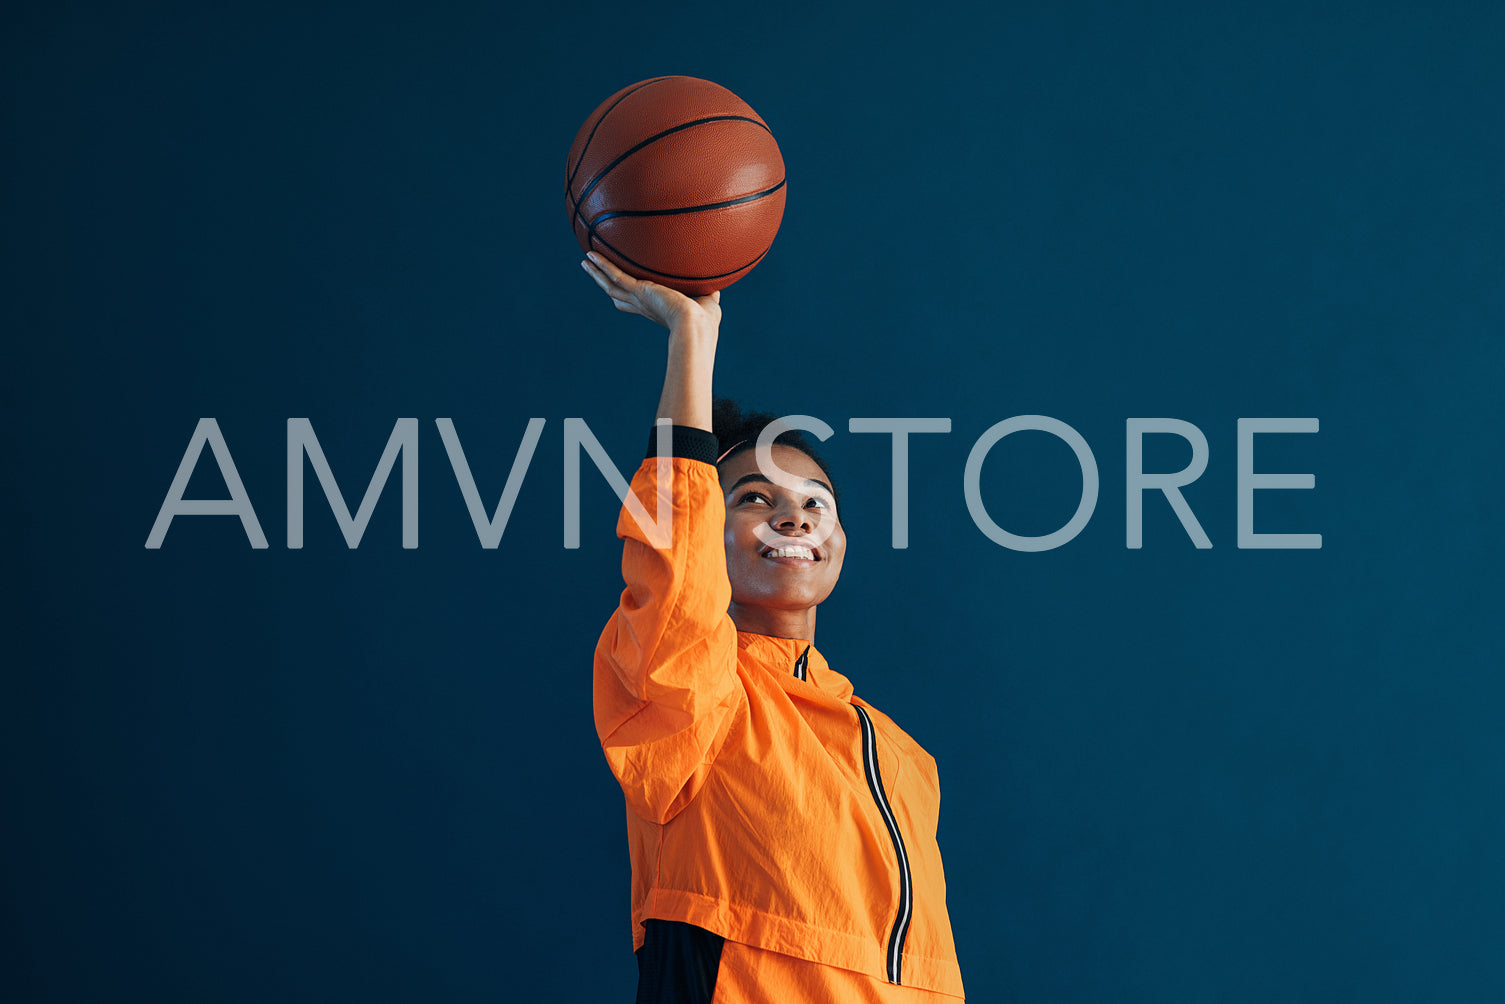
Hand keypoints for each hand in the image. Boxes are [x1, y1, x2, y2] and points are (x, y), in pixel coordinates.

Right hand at [580, 252, 721, 333]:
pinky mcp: (638, 291)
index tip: (621, 290)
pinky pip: (615, 275)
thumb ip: (708, 294)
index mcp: (656, 309)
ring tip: (585, 261)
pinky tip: (590, 255)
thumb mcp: (707, 303)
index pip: (636, 303)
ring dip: (596, 273)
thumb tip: (717, 287)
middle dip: (603, 282)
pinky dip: (602, 265)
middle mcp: (644, 305)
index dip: (626, 296)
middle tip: (592, 270)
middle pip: (616, 294)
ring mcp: (638, 299)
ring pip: (610, 284)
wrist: (696, 327)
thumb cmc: (705, 322)